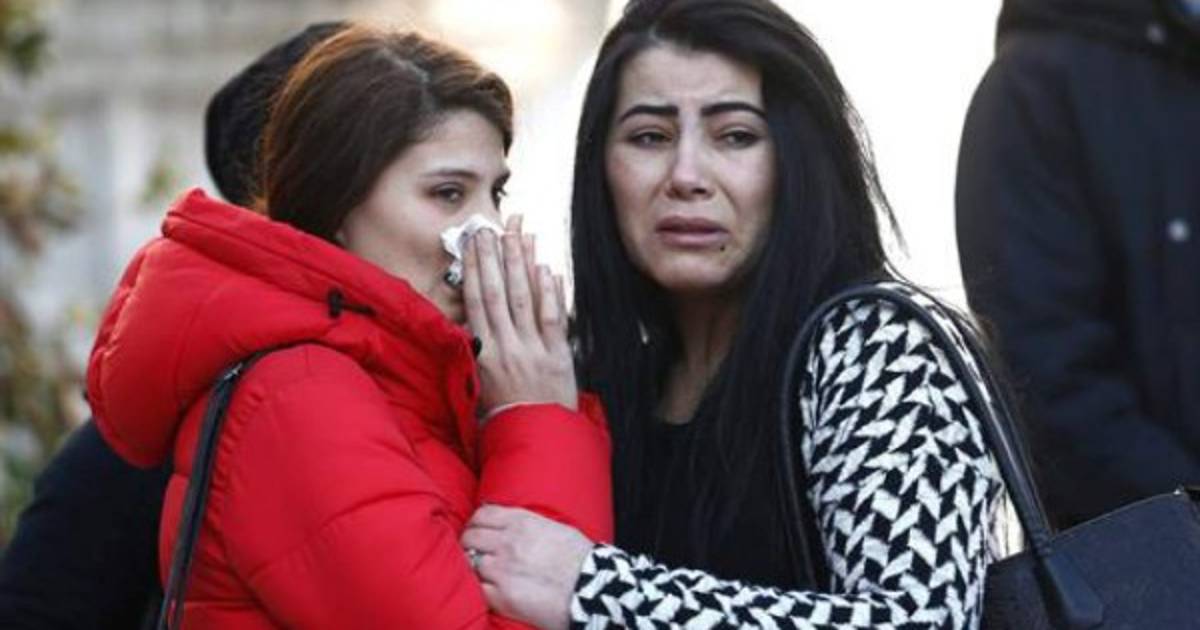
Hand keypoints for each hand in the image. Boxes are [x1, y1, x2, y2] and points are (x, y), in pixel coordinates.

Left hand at [461, 505, 592, 629]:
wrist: (593, 589)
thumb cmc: (582, 559)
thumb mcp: (556, 528)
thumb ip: (530, 524)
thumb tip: (514, 525)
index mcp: (521, 522)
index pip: (482, 515)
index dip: (475, 523)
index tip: (477, 530)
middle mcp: (507, 542)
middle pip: (470, 537)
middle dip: (469, 544)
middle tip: (474, 552)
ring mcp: (501, 569)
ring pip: (468, 562)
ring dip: (472, 566)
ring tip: (480, 572)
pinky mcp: (501, 596)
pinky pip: (475, 588)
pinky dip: (476, 588)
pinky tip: (484, 589)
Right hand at [463, 216, 575, 415]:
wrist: (534, 439)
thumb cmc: (504, 416)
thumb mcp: (478, 384)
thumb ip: (474, 351)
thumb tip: (466, 322)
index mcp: (484, 353)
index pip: (477, 301)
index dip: (475, 269)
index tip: (472, 243)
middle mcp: (507, 347)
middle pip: (499, 292)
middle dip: (494, 256)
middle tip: (491, 227)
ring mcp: (533, 350)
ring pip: (525, 299)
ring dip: (521, 264)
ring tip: (518, 235)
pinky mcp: (558, 357)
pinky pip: (553, 318)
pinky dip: (550, 293)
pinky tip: (546, 269)